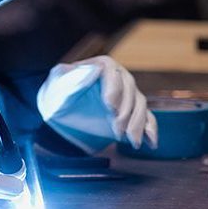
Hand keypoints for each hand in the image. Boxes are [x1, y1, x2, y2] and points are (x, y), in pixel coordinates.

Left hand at [36, 55, 156, 152]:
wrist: (60, 113)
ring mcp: (126, 95)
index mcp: (99, 65)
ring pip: (140, 105)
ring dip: (137, 124)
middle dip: (125, 111)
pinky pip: (147, 119)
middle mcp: (118, 77)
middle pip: (130, 90)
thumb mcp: (57, 84)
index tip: (109, 106)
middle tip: (116, 129)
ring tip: (130, 141)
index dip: (114, 88)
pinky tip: (151, 143)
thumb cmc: (56, 94)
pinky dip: (150, 131)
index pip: (112, 70)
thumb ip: (71, 76)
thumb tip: (93, 69)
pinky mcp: (130, 112)